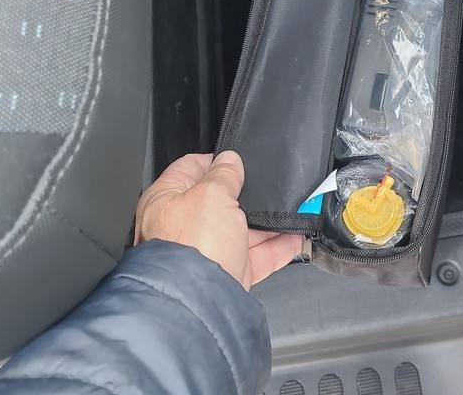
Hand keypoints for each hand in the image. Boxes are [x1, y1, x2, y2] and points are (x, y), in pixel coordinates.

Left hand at [135, 150, 302, 289]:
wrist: (198, 302)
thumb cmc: (191, 245)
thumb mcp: (211, 195)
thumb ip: (224, 175)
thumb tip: (229, 160)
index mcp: (167, 200)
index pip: (190, 169)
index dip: (216, 161)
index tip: (238, 160)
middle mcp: (183, 227)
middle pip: (219, 203)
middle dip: (247, 195)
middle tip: (269, 186)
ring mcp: (205, 253)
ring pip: (241, 231)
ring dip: (267, 222)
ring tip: (291, 210)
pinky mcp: (226, 275)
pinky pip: (255, 257)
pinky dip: (276, 248)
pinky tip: (295, 238)